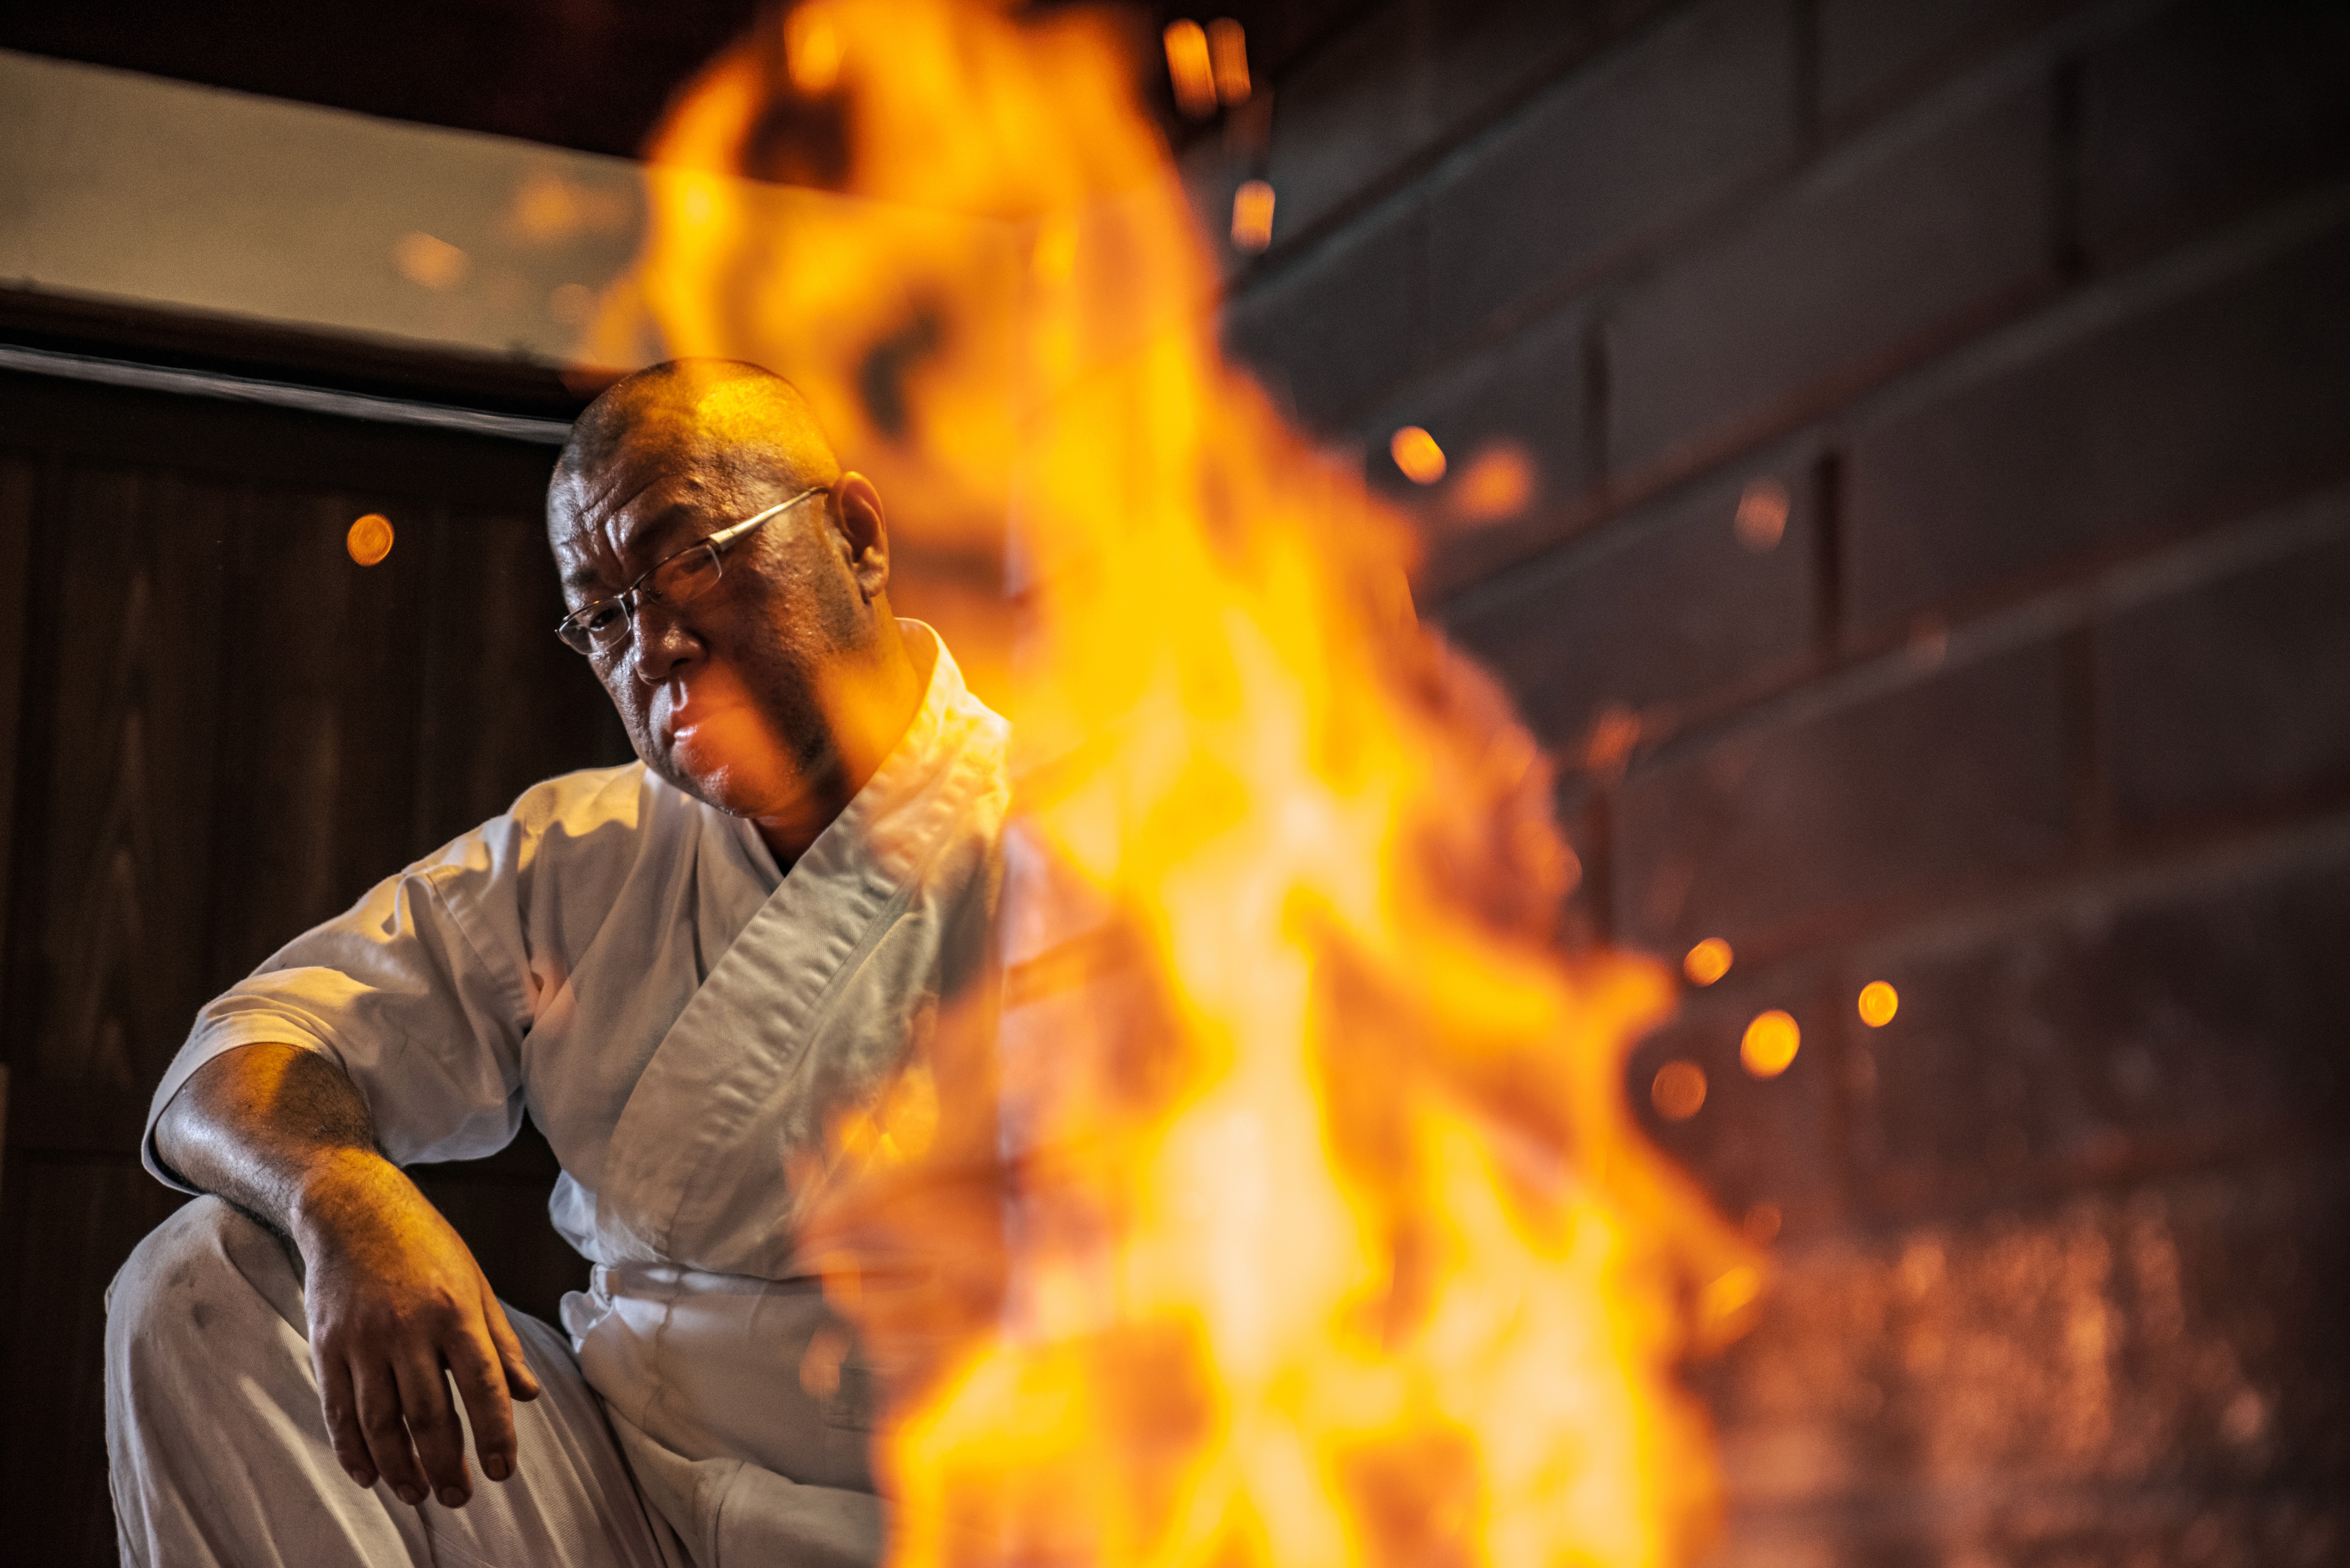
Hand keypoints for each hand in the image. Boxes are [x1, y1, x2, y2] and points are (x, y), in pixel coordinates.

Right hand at [292, 1149, 542, 1507]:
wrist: (352, 1207)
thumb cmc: (425, 1244)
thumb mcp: (476, 1281)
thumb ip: (501, 1342)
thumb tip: (528, 1395)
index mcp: (455, 1311)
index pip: (482, 1386)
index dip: (494, 1434)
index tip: (503, 1471)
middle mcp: (408, 1328)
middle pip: (428, 1414)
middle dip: (446, 1464)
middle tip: (459, 1498)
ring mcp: (362, 1339)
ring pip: (381, 1421)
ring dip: (400, 1467)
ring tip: (418, 1494)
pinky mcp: (326, 1345)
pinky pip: (338, 1410)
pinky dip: (354, 1449)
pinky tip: (371, 1474)